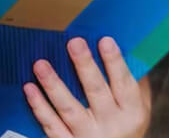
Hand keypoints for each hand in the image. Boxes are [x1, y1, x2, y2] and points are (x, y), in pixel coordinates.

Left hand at [23, 36, 151, 137]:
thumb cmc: (126, 126)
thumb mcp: (138, 109)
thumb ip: (133, 81)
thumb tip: (121, 45)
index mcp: (132, 112)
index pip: (124, 84)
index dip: (115, 62)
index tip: (105, 40)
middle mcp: (111, 125)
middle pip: (95, 92)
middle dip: (84, 66)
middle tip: (74, 43)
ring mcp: (88, 136)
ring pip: (69, 109)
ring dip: (53, 85)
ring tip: (40, 64)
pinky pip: (52, 126)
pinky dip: (39, 107)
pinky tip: (29, 88)